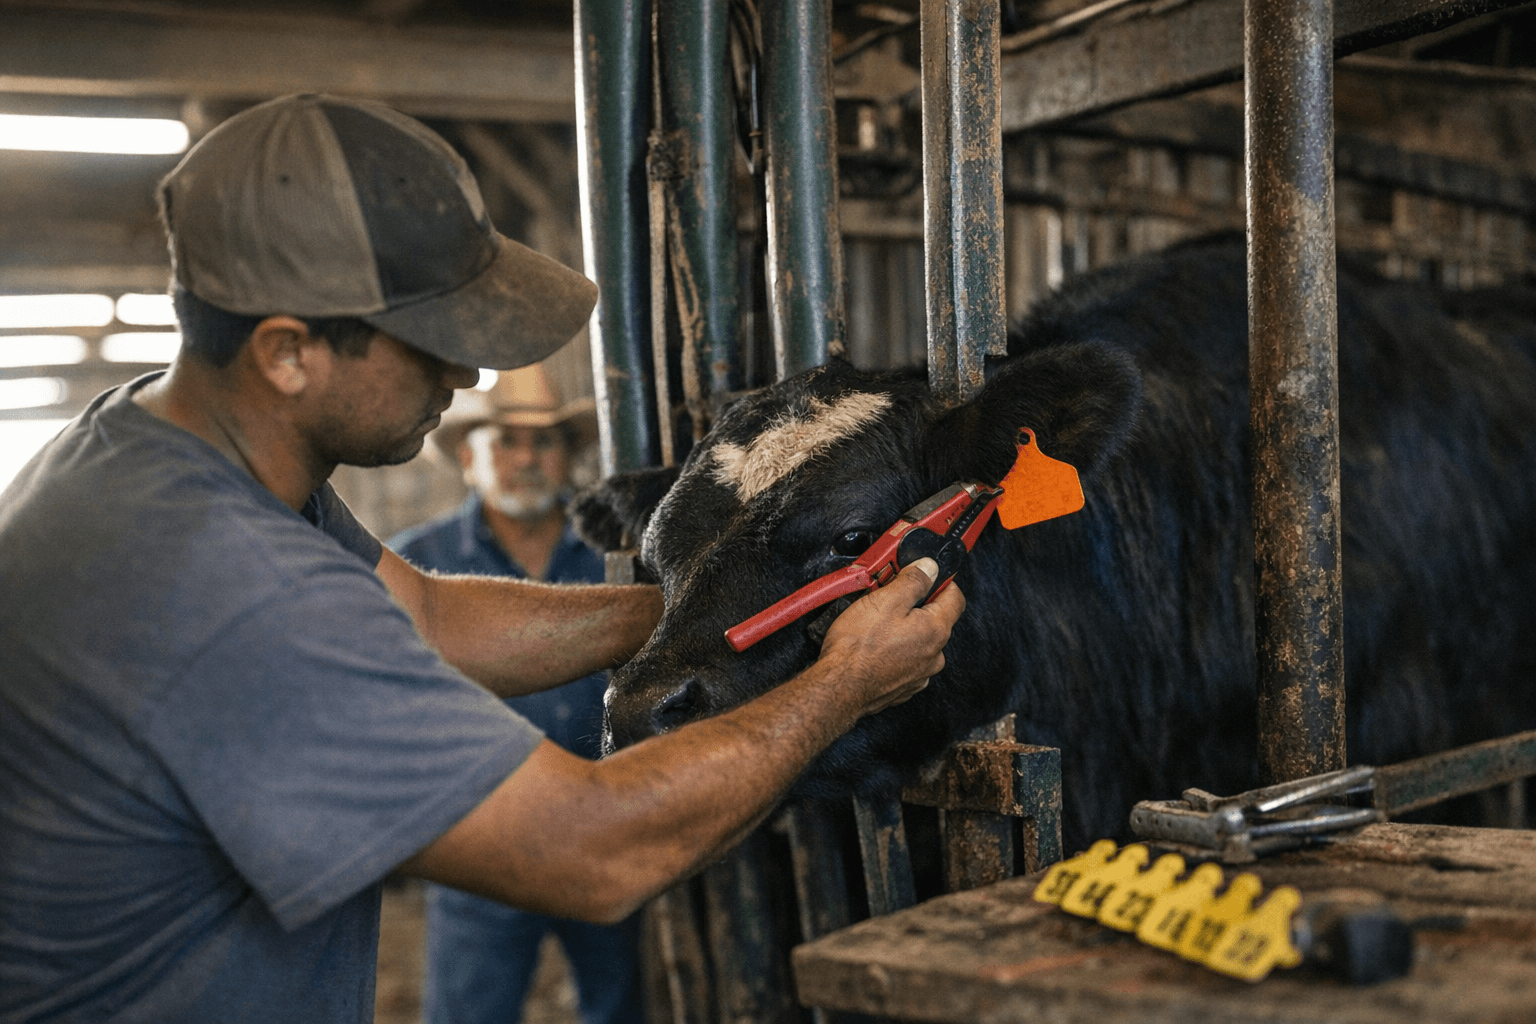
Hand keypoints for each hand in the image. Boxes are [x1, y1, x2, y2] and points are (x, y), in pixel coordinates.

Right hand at [818, 558, 964, 718]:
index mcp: (936, 630)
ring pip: (919, 641)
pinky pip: (906, 660)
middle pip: (935, 619)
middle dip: (916, 605)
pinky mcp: (903, 686)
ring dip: (904, 629)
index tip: (927, 575)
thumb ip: (913, 580)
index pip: (955, 597)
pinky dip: (895, 650)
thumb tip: (929, 568)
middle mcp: (934, 654)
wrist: (839, 686)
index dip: (942, 581)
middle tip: (890, 596)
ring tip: (877, 622)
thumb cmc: (858, 647)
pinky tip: (875, 645)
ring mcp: (920, 673)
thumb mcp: (886, 600)